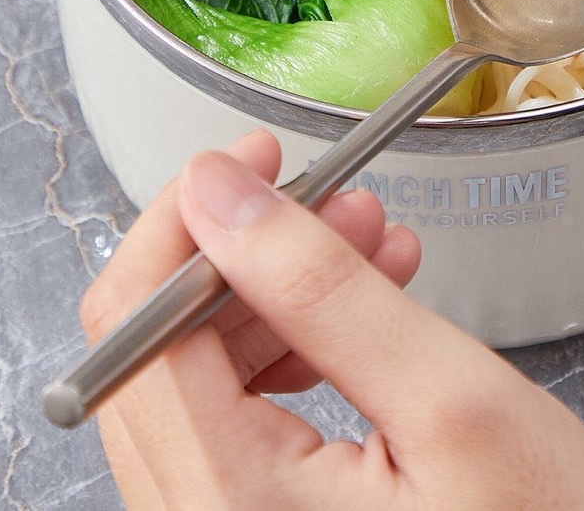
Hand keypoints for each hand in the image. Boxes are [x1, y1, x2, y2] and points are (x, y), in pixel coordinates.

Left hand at [80, 130, 583, 509]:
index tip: (251, 155)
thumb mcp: (450, 399)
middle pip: (148, 355)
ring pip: (191, 385)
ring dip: (273, 297)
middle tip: (333, 196)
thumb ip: (323, 289)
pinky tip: (359, 315)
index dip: (185, 218)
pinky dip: (288, 354)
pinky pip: (229, 428)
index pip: (134, 329)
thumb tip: (219, 193)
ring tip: (370, 249)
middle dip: (242, 252)